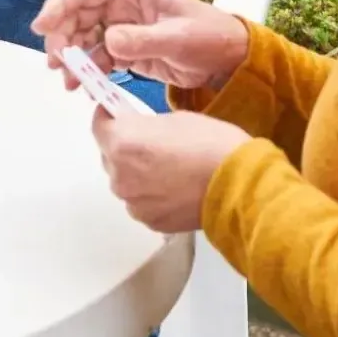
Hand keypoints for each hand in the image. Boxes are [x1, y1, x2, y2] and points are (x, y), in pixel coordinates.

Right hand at [32, 0, 248, 90]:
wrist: (228, 59)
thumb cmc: (208, 38)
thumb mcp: (177, 38)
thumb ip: (141, 40)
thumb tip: (107, 41)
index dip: (59, 4)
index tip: (42, 28)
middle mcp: (122, 3)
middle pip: (77, 12)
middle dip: (61, 36)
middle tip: (56, 63)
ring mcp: (122, 25)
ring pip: (83, 35)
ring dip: (72, 56)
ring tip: (69, 82)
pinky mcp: (125, 47)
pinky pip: (97, 55)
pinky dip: (88, 69)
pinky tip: (84, 86)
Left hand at [94, 107, 253, 233]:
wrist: (238, 185)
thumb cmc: (210, 143)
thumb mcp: (173, 119)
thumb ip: (143, 127)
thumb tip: (134, 131)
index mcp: (122, 143)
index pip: (98, 125)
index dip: (108, 117)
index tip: (118, 115)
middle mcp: (119, 175)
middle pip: (110, 156)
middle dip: (124, 148)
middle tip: (151, 143)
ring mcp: (133, 202)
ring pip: (126, 182)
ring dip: (137, 174)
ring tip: (167, 170)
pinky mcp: (150, 221)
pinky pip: (142, 202)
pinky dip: (151, 195)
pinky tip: (175, 189)